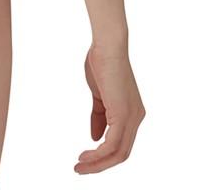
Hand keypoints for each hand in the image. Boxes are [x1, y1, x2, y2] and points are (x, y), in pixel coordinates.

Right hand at [74, 43, 144, 173]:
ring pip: (118, 153)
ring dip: (98, 163)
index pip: (120, 143)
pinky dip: (99, 154)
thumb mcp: (99, 96)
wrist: (107, 47)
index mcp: (131, 113)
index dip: (103, 155)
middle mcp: (136, 119)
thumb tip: (94, 137)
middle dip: (99, 165)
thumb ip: (99, 116)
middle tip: (80, 169)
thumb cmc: (102, 64)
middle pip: (121, 154)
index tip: (85, 159)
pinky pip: (113, 144)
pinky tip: (86, 155)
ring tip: (79, 166)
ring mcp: (132, 118)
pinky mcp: (124, 115)